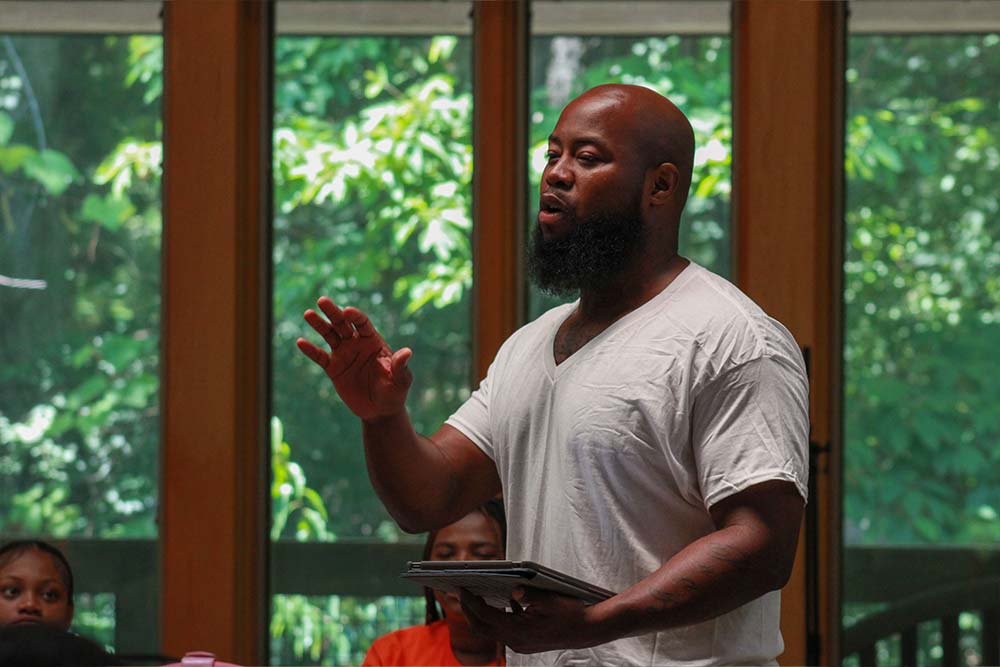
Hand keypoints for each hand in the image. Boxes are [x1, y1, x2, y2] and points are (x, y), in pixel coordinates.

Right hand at [296, 297, 412, 420]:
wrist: (380, 410)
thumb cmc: (394, 392)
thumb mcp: (400, 380)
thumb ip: (399, 366)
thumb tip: (407, 352)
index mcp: (373, 341)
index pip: (363, 323)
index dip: (355, 316)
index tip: (347, 311)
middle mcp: (357, 344)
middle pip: (343, 324)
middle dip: (333, 312)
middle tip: (322, 300)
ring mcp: (344, 355)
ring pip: (329, 335)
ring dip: (319, 325)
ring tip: (308, 313)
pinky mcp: (334, 369)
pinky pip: (320, 357)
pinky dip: (311, 350)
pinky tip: (300, 342)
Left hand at [459, 587, 608, 653]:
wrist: (587, 631)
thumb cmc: (570, 614)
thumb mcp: (549, 599)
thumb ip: (528, 593)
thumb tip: (513, 589)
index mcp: (519, 630)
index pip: (485, 616)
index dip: (471, 602)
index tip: (461, 589)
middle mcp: (516, 641)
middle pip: (483, 628)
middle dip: (469, 610)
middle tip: (461, 593)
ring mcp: (520, 644)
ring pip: (493, 631)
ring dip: (483, 615)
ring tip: (477, 597)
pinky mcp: (525, 643)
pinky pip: (505, 631)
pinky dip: (499, 618)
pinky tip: (505, 603)